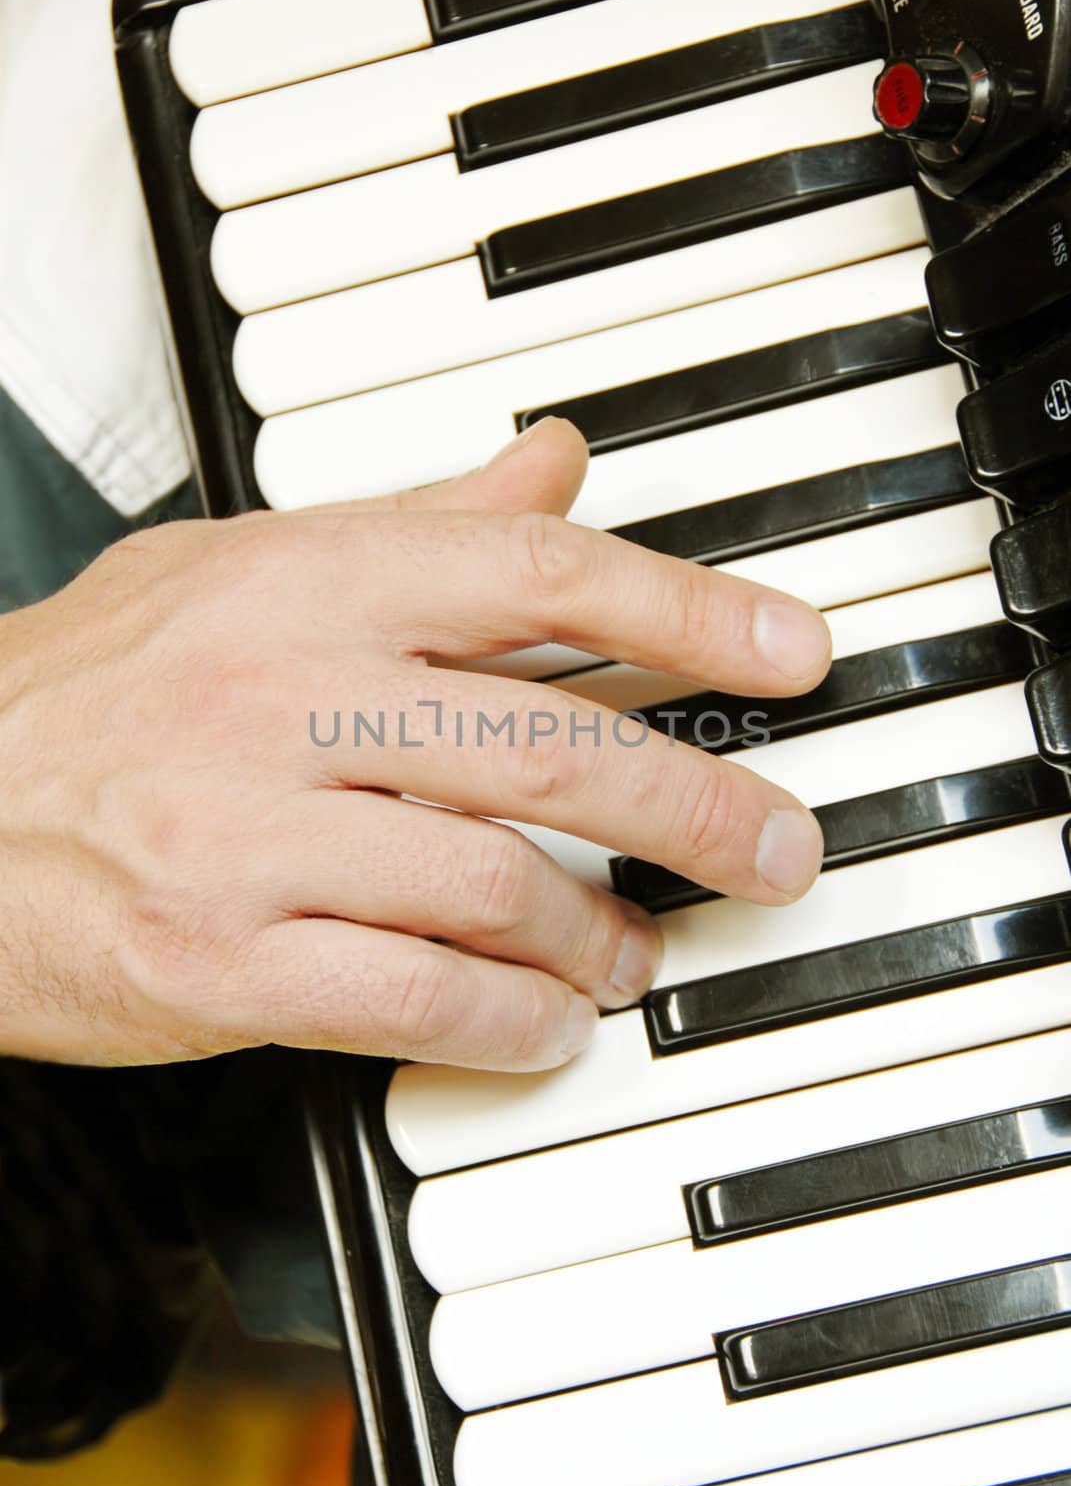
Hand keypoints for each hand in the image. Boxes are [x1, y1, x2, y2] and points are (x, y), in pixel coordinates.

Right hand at [0, 420, 829, 1070]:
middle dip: (693, 806)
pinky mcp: (218, 961)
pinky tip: (546, 1023)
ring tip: (634, 948)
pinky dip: (507, 1023)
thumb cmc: (91, 691)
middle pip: (546, 748)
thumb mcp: (243, 565)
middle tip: (774, 846)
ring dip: (597, 934)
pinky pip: (409, 1001)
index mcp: (302, 584)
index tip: (793, 651)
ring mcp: (248, 837)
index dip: (687, 611)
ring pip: (492, 889)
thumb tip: (556, 462)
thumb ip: (418, 523)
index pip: (536, 575)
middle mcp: (282, 700)